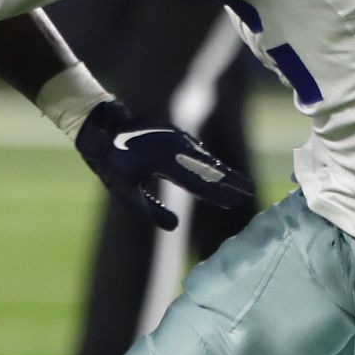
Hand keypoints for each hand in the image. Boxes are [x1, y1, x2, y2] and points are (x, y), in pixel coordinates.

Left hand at [75, 100, 254, 230]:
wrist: (104, 127)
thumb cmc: (112, 163)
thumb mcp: (126, 193)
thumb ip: (151, 210)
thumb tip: (176, 227)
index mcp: (164, 162)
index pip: (197, 183)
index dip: (218, 194)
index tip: (236, 203)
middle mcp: (175, 147)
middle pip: (208, 168)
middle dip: (231, 181)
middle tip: (251, 191)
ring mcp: (176, 138)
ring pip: (205, 158)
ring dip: (224, 171)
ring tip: (242, 183)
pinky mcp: (176, 134)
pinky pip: (198, 151)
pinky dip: (211, 162)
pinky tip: (220, 170)